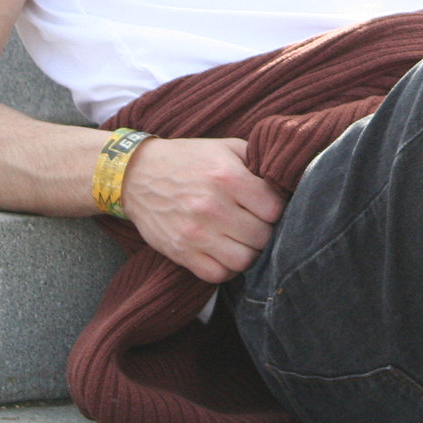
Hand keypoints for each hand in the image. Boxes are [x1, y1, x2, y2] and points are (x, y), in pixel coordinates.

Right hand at [118, 136, 283, 283]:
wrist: (136, 175)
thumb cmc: (188, 159)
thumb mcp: (225, 147)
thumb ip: (257, 161)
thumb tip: (286, 181)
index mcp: (228, 177)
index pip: (275, 208)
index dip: (277, 208)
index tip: (269, 206)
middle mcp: (213, 207)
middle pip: (262, 237)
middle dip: (266, 231)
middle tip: (257, 223)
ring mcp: (195, 234)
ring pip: (243, 261)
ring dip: (249, 252)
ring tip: (243, 239)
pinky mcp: (181, 253)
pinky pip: (217, 274)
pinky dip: (227, 268)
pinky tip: (225, 251)